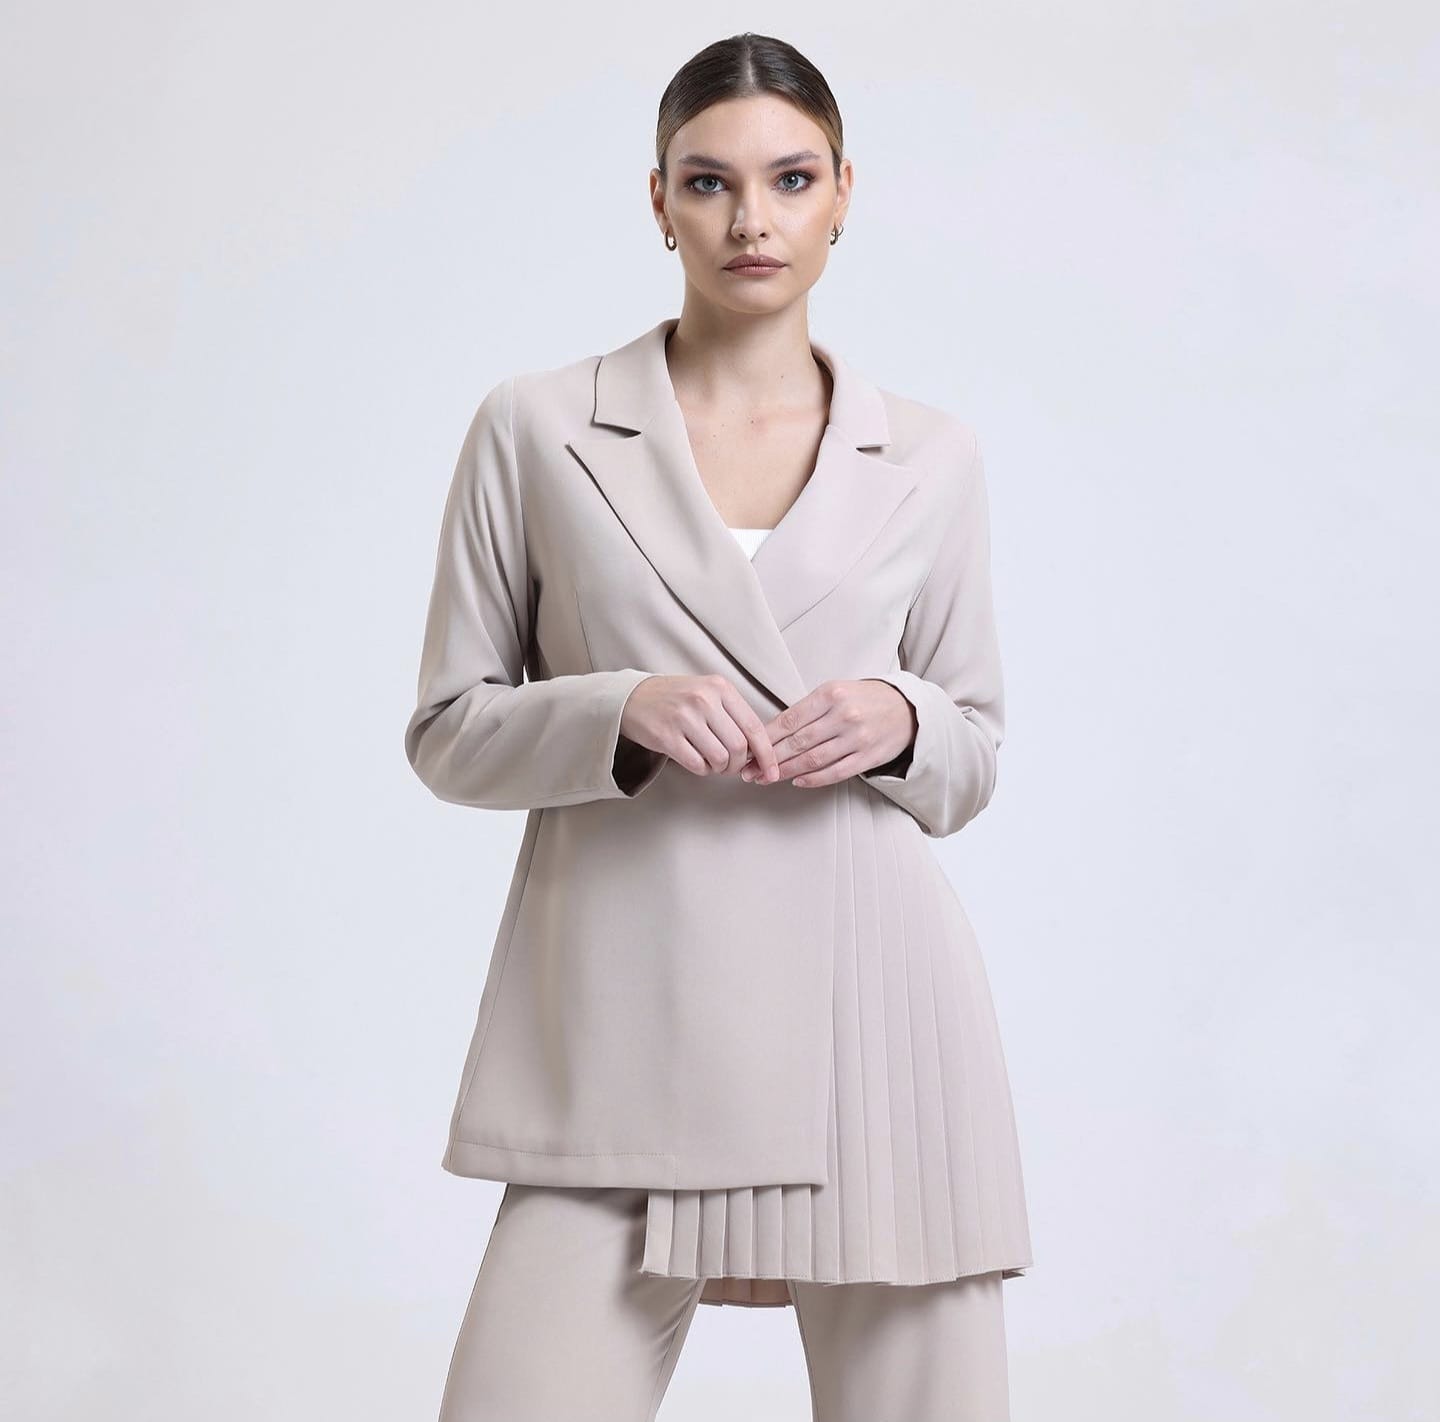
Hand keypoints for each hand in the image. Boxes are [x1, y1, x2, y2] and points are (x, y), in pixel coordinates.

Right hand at [619, 674, 781, 781]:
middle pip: (738, 746)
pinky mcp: (667, 736)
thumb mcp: (708, 693)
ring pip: (719, 758)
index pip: (754, 726)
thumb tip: (758, 750)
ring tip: (710, 761)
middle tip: (730, 766)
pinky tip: (695, 760)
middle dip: (738, 764)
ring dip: (719, 768)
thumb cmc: (676, 699)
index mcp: (720, 688)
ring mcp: (684, 717)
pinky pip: (697, 764)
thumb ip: (733, 715)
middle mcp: (704, 700)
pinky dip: (701, 769)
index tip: (772, 770)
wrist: (633, 698)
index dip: (766, 754)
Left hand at [739, 679, 916, 787]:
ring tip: (767, 778)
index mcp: (831, 694)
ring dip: (786, 771)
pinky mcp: (868, 757)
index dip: (765, 737)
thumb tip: (772, 731)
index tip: (748, 748)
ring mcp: (857, 737)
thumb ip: (808, 709)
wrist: (906, 708)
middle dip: (769, 758)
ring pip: (813, 759)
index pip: (790, 719)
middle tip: (749, 770)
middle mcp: (843, 715)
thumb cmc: (864, 699)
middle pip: (798, 742)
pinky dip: (814, 779)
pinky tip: (798, 781)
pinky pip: (835, 772)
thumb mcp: (836, 691)